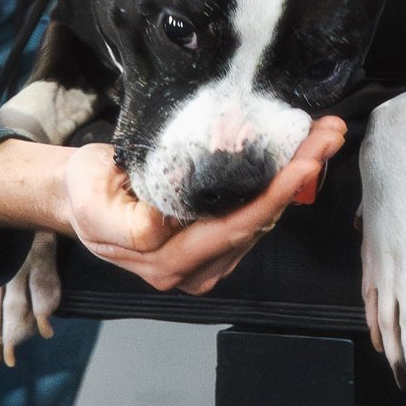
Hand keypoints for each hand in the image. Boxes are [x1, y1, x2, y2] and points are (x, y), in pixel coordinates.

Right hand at [0, 118, 346, 299]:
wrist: (76, 197)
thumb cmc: (86, 193)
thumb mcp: (93, 202)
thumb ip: (126, 223)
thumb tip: (160, 229)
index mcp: (167, 262)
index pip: (234, 228)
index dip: (273, 196)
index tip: (303, 163)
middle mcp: (193, 270)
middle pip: (259, 223)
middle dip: (299, 178)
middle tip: (328, 134)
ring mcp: (207, 261)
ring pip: (263, 220)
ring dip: (297, 178)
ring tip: (322, 136)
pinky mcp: (214, 246)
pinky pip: (254, 217)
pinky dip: (280, 186)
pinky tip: (298, 155)